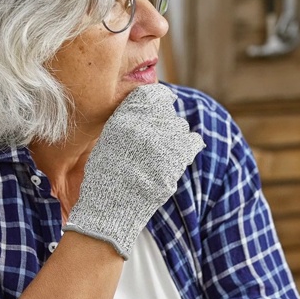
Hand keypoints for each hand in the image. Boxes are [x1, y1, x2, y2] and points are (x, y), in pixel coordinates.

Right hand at [64, 85, 204, 257]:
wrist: (113, 204)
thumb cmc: (105, 175)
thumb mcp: (107, 140)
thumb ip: (127, 121)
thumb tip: (144, 113)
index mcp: (127, 115)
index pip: (152, 93)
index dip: (156, 99)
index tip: (158, 104)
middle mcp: (148, 122)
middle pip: (167, 110)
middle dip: (162, 121)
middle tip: (153, 137)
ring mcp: (166, 138)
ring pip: (180, 126)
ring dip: (173, 135)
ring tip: (160, 152)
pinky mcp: (180, 156)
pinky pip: (194, 140)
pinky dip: (189, 145)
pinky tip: (179, 152)